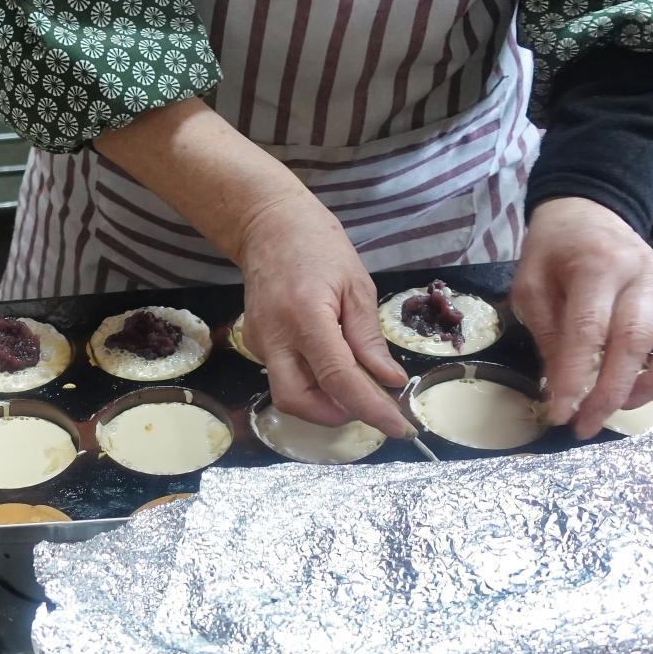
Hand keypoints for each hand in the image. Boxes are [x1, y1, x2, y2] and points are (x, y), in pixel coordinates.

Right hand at [234, 188, 412, 435]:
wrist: (268, 225)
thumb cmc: (318, 246)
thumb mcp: (356, 286)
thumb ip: (369, 338)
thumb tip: (389, 380)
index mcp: (306, 316)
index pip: (338, 378)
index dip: (370, 408)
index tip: (398, 428)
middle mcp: (275, 336)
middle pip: (297, 402)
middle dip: (333, 415)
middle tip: (366, 405)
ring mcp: (258, 341)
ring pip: (288, 393)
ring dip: (322, 399)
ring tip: (351, 380)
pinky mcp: (253, 343)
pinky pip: (283, 375)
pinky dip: (310, 380)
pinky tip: (327, 360)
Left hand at [512, 197, 652, 437]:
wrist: (587, 213)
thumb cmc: (554, 251)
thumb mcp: (531, 285)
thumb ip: (548, 332)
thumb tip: (563, 387)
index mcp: (598, 267)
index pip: (588, 331)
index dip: (575, 379)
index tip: (561, 415)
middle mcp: (644, 275)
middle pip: (636, 341)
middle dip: (612, 393)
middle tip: (587, 425)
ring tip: (625, 402)